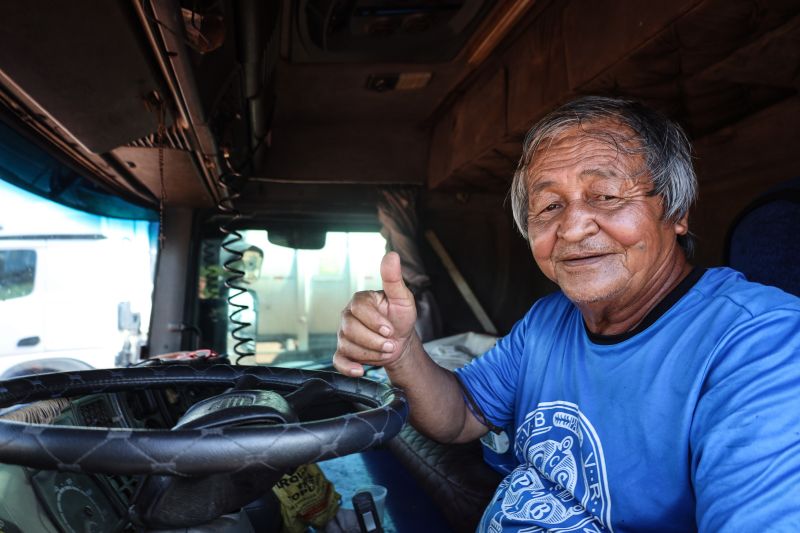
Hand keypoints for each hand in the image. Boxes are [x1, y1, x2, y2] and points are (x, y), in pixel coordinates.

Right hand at [333, 252, 416, 376]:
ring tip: (384, 349)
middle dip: (374, 340)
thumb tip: (391, 255)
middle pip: (350, 330)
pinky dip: (348, 367)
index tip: (390, 328)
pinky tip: (361, 370)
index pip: (358, 309)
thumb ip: (394, 279)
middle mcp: (348, 316)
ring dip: (370, 353)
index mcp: (359, 301)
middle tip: (390, 342)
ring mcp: (343, 335)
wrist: (401, 342)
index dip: (375, 321)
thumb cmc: (400, 318)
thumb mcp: (402, 298)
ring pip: (347, 346)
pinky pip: (338, 361)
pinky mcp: (344, 352)